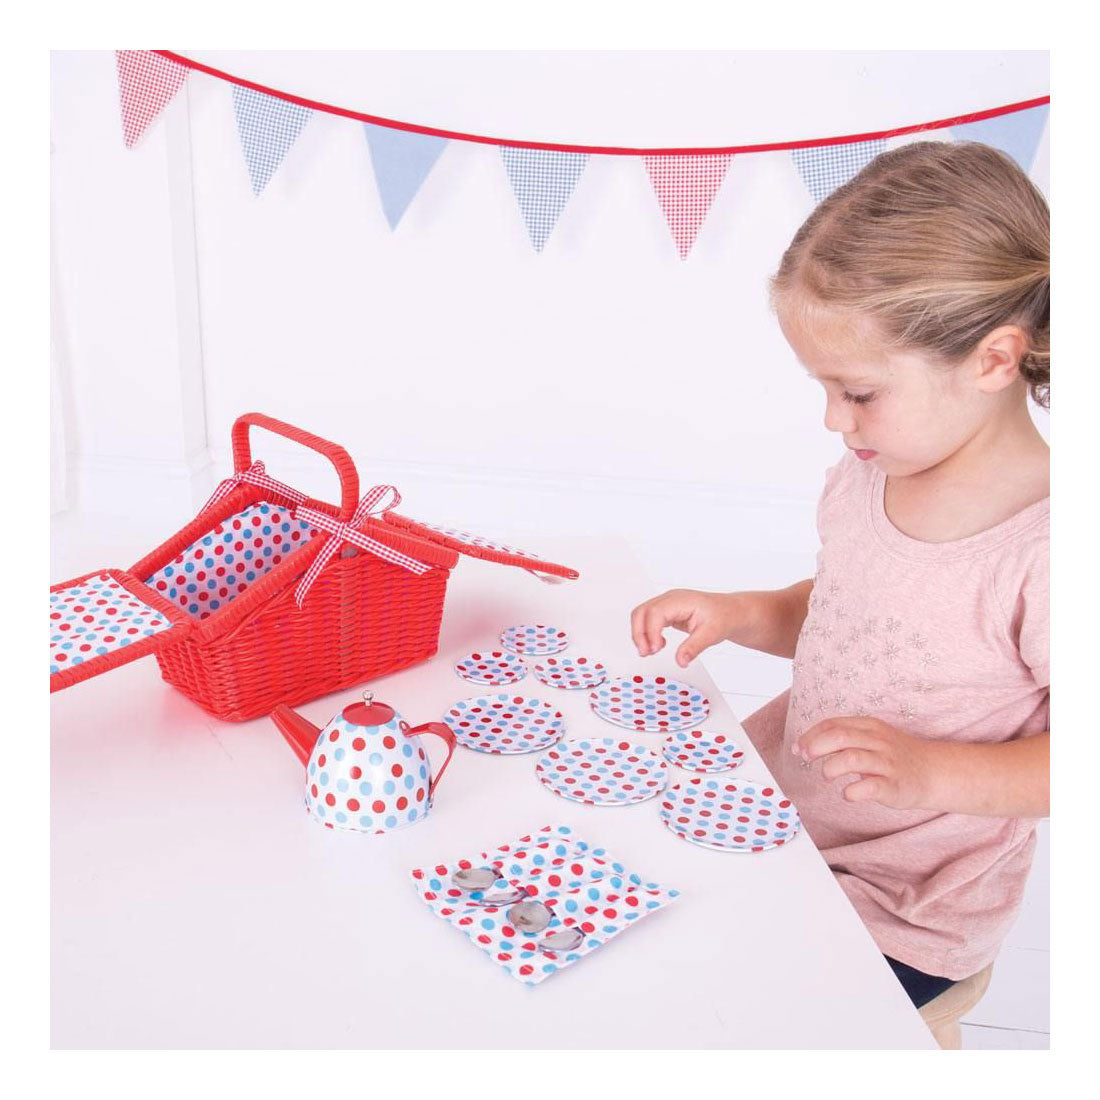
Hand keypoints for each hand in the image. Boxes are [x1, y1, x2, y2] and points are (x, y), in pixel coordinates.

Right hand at [630, 589, 742, 668]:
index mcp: (680, 600)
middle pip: (641, 612)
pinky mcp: (667, 612)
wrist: (732, 612)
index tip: (655, 649)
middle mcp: (670, 600)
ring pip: (642, 616)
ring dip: (641, 635)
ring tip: (650, 652)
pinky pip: (648, 621)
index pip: (655, 613)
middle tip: (646, 653)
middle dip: (639, 634)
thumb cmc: (724, 616)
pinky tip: (658, 645)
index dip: (650, 632)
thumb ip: (694, 647)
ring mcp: (667, 605)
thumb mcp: (712, 633)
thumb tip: (680, 661)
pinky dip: (647, 634)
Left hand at [792, 716, 940, 810]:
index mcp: (869, 727)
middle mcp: (878, 742)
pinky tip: (848, 794)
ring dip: (832, 767)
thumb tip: (805, 747)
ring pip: (852, 758)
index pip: (833, 724)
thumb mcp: (871, 739)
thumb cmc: (894, 757)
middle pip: (840, 736)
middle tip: (806, 758)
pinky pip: (869, 787)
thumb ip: (842, 740)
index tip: (799, 748)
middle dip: (817, 746)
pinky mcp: (894, 786)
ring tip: (828, 775)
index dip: (811, 735)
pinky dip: (852, 791)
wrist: (934, 773)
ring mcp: (887, 763)